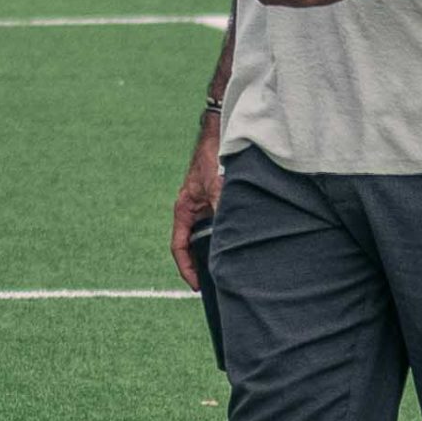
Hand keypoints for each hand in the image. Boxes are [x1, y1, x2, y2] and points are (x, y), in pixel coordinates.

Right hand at [171, 122, 224, 289]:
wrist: (221, 135)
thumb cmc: (212, 156)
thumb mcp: (216, 185)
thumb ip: (220, 207)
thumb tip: (228, 233)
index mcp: (184, 210)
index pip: (179, 246)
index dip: (186, 268)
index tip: (197, 285)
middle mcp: (194, 212)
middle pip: (194, 246)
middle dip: (202, 265)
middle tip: (215, 285)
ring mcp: (206, 208)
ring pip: (209, 237)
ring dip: (217, 252)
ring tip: (230, 272)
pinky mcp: (219, 204)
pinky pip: (221, 227)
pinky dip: (228, 238)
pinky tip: (242, 248)